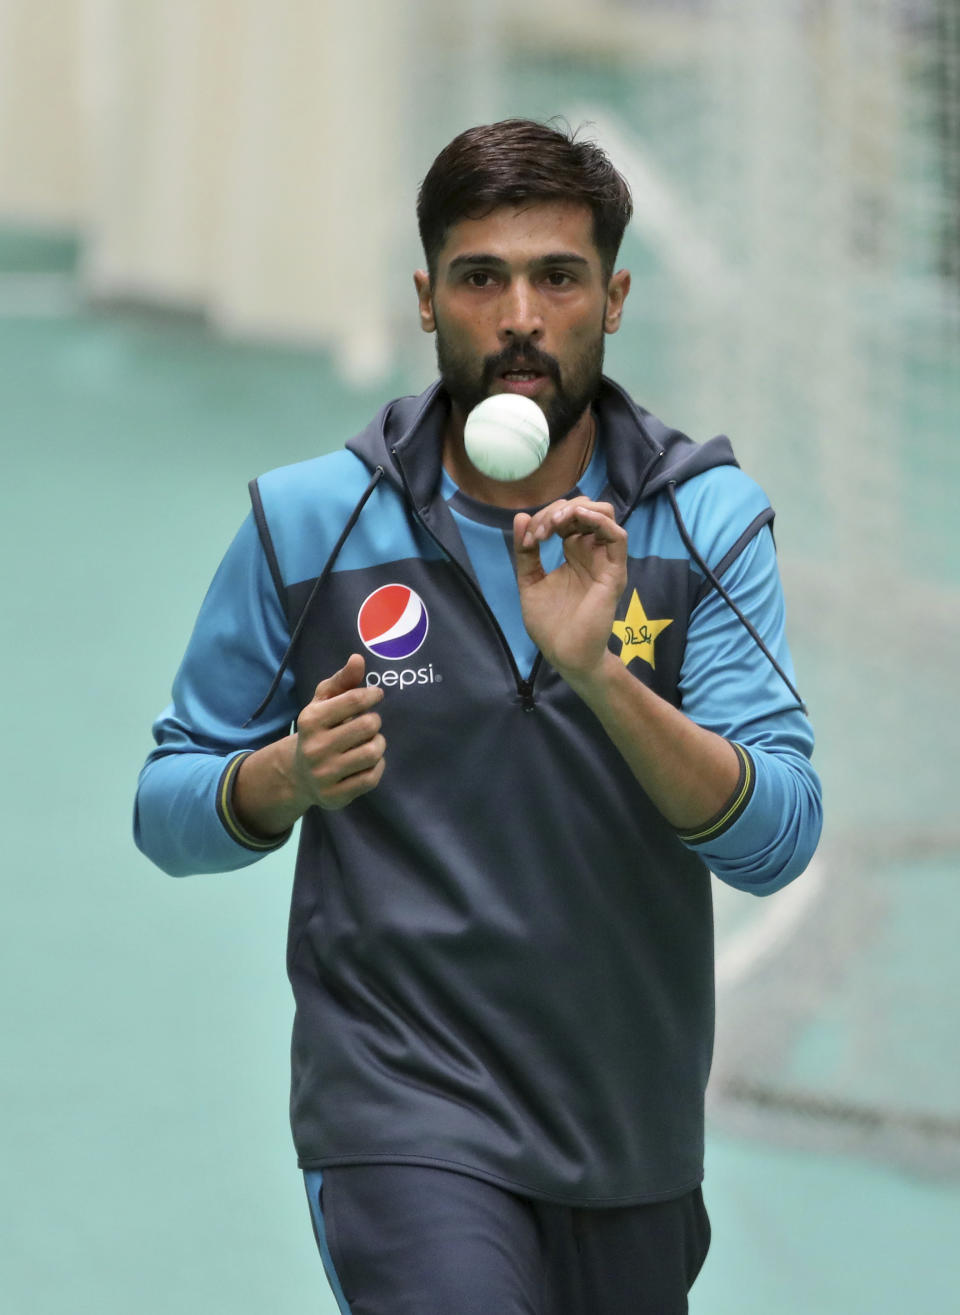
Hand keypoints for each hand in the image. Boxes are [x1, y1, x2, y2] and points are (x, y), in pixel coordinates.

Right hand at [291, 654, 386, 810]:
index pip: (354, 699)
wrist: (298, 774)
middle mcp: (315, 747)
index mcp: (310, 720)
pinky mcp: (335, 796)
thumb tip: (358, 659)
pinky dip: (377, 767)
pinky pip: (372, 777)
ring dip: (378, 744)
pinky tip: (367, 762)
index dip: (372, 694)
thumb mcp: (323, 702)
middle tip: (369, 724)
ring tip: (371, 742)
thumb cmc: (319, 729)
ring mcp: (324, 774)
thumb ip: (342, 680)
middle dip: (374, 722)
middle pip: (368, 726)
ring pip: (373, 752)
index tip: (376, 695)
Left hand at [514, 498, 626, 685]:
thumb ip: (526, 552)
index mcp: (573, 551)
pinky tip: (577, 520)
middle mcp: (590, 551)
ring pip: (604, 513)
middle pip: (584, 507)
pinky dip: (598, 520)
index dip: (544, 517)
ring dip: (577, 510)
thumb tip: (520, 517)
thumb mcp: (530, 581)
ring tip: (555, 524)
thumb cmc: (549, 624)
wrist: (565, 653)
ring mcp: (604, 560)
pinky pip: (617, 536)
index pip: (565, 516)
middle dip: (557, 511)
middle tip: (540, 532)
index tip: (528, 540)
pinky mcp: (614, 572)